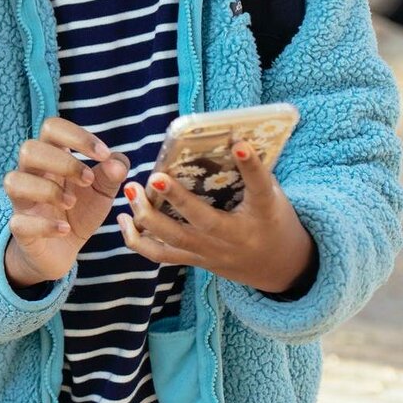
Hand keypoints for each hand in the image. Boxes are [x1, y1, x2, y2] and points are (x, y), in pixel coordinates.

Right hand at [3, 117, 130, 287]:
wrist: (62, 250)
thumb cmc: (79, 212)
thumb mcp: (102, 192)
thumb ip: (112, 174)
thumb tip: (116, 161)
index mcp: (51, 157)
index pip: (51, 128)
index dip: (76, 135)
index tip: (103, 154)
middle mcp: (31, 174)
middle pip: (28, 149)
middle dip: (62, 162)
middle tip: (87, 180)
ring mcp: (22, 201)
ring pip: (14, 180)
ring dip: (47, 190)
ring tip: (71, 203)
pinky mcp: (19, 229)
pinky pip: (19, 222)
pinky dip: (44, 225)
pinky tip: (64, 228)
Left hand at [118, 140, 315, 292]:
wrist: (278, 267)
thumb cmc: (271, 220)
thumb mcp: (272, 196)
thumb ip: (252, 173)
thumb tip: (228, 136)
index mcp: (263, 214)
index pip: (259, 188)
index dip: (250, 166)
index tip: (238, 144)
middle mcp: (234, 237)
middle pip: (203, 221)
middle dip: (178, 199)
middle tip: (155, 177)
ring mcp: (212, 253)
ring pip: (174, 240)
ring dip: (147, 217)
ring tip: (131, 191)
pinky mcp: (196, 261)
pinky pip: (161, 255)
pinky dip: (138, 240)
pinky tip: (123, 220)